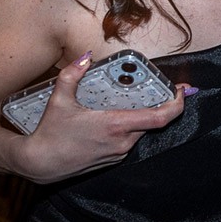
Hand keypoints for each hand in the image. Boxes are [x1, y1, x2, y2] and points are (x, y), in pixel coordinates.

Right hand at [6, 54, 187, 183]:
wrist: (39, 164)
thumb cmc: (50, 133)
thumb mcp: (59, 99)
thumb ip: (72, 74)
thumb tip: (86, 57)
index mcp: (116, 126)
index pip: (160, 118)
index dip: (176, 104)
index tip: (181, 91)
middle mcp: (122, 142)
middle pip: (153, 122)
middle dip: (159, 104)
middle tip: (161, 87)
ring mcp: (118, 153)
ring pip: (140, 131)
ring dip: (142, 115)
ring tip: (137, 98)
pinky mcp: (112, 159)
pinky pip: (129, 140)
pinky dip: (131, 126)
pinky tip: (119, 116)